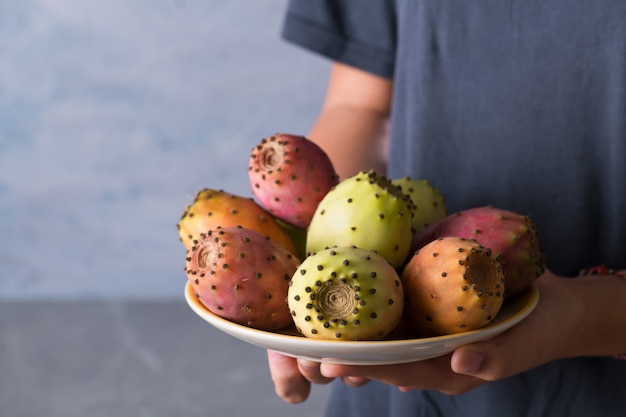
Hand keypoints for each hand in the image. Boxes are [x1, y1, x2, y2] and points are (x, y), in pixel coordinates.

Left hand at [268, 270, 603, 399]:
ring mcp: (427, 327)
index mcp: (445, 368)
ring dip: (351, 329)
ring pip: (384, 332)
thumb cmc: (539, 330)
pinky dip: (373, 300)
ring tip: (313, 325)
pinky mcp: (428, 302)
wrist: (552, 306)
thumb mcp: (522, 346)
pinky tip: (347, 287)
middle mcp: (428, 350)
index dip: (367, 367)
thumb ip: (493, 357)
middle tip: (306, 349)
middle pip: (381, 354)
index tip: (333, 363)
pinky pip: (397, 304)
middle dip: (345, 352)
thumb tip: (460, 363)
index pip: (399, 369)